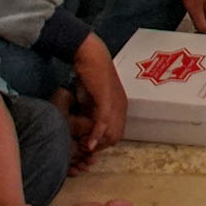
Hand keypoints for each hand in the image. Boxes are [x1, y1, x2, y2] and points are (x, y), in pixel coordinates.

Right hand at [64, 36, 127, 161]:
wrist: (90, 56)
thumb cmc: (89, 75)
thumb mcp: (92, 99)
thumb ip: (93, 112)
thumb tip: (88, 128)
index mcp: (120, 106)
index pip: (117, 133)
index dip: (103, 143)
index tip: (89, 147)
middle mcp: (121, 106)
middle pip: (116, 137)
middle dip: (101, 146)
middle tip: (84, 149)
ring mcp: (116, 103)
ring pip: (111, 133)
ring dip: (98, 144)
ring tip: (84, 148)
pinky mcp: (106, 100)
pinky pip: (104, 122)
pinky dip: (97, 135)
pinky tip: (89, 145)